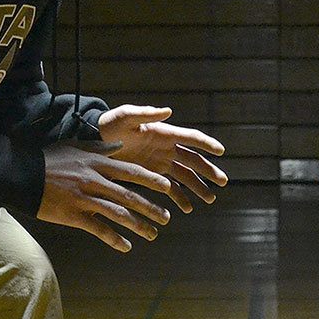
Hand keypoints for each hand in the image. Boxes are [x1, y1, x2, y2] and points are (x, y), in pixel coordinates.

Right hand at [38, 139, 172, 251]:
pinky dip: (115, 239)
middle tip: (167, 217)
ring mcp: (85, 199)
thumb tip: (121, 146)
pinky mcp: (74, 216)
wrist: (22, 174)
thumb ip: (100, 148)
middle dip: (151, 208)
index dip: (152, 181)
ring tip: (153, 234)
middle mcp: (95, 181)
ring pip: (119, 215)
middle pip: (130, 197)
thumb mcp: (76, 147)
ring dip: (139, 226)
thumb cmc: (49, 159)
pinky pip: (99, 230)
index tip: (169, 187)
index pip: (132, 173)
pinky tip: (127, 247)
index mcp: (98, 164)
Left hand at [96, 104, 227, 213]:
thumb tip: (168, 111)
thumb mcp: (126, 117)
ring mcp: (160, 161)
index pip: (190, 138)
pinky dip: (179, 197)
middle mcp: (167, 147)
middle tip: (223, 182)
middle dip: (208, 171)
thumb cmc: (110, 124)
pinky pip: (170, 186)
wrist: (95, 139)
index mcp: (164, 133)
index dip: (206, 143)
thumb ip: (146, 114)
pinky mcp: (151, 173)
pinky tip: (187, 208)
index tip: (220, 151)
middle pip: (193, 160)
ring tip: (209, 199)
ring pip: (185, 176)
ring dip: (198, 187)